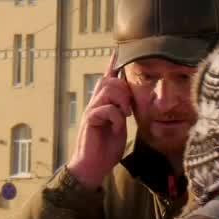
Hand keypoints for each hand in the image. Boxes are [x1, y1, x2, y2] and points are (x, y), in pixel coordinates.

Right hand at [67, 52, 131, 189]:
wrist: (93, 167)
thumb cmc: (106, 148)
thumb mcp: (119, 126)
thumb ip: (123, 112)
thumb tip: (130, 101)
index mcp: (103, 104)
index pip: (107, 79)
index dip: (112, 65)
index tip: (118, 51)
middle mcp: (95, 104)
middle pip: (108, 80)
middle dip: (123, 89)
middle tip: (129, 108)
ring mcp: (91, 111)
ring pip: (107, 90)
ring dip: (121, 101)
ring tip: (125, 116)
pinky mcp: (89, 120)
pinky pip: (105, 108)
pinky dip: (115, 117)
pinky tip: (116, 127)